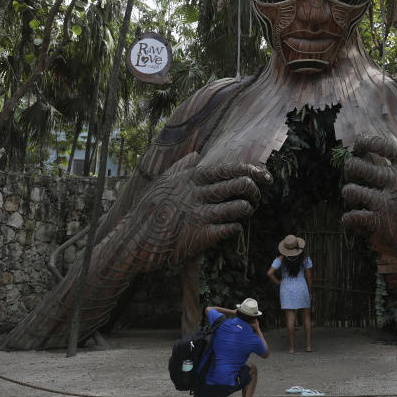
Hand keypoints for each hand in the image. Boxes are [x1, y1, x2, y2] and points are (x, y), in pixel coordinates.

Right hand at [127, 155, 272, 263]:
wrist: (133, 241)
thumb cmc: (148, 211)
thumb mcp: (161, 183)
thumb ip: (181, 167)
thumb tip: (197, 154)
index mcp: (189, 178)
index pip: (228, 168)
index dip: (250, 170)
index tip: (263, 176)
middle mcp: (196, 194)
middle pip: (239, 184)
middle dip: (254, 190)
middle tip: (255, 197)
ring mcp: (199, 215)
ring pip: (239, 207)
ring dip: (247, 209)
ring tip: (245, 212)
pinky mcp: (200, 236)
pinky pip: (230, 229)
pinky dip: (236, 228)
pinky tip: (232, 228)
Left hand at [341, 134, 396, 315]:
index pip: (379, 144)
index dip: (364, 142)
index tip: (360, 147)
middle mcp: (394, 180)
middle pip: (356, 165)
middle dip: (350, 168)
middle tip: (353, 174)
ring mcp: (384, 201)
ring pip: (350, 190)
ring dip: (349, 193)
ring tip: (354, 197)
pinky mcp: (379, 222)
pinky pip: (351, 217)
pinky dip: (350, 219)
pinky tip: (355, 220)